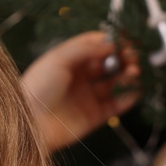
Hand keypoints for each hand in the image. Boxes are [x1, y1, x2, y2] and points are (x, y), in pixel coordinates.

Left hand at [19, 31, 139, 151]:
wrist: (30, 123)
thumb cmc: (38, 87)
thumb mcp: (59, 58)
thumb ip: (86, 48)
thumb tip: (111, 42)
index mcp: (68, 61)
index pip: (94, 47)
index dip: (110, 43)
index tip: (123, 41)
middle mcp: (79, 78)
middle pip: (107, 64)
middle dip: (122, 59)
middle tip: (133, 57)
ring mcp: (87, 97)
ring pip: (113, 84)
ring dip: (126, 76)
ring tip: (134, 72)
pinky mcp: (94, 116)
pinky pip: (115, 106)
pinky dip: (127, 99)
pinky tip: (135, 91)